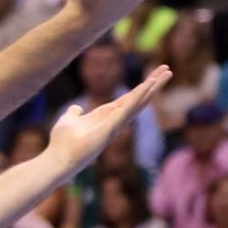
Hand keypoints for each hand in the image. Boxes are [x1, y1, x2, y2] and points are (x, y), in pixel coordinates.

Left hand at [51, 67, 170, 178]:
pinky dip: (139, 95)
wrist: (59, 158)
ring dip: (153, 86)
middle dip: (154, 84)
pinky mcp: (113, 125)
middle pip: (140, 98)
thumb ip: (74, 113)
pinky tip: (149, 84)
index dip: (140, 88)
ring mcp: (116, 123)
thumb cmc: (63, 142)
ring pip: (140, 101)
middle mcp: (116, 120)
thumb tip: (76, 108)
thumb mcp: (69, 120)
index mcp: (108, 116)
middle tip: (168, 70)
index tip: (153, 76)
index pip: (128, 99)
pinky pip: (129, 107)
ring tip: (168, 72)